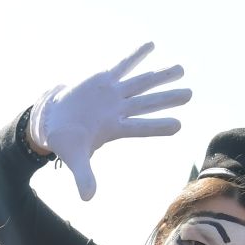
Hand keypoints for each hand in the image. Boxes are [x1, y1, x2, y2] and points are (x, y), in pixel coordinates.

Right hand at [31, 42, 192, 200]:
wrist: (54, 122)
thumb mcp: (74, 158)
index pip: (140, 127)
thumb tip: (87, 199)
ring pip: (140, 83)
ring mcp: (113, 94)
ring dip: (159, 75)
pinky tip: (151, 45)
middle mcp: (119, 110)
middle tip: (189, 94)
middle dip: (167, 97)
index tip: (179, 125)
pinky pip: (122, 65)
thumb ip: (84, 176)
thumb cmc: (67, 141)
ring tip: (180, 69)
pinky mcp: (104, 80)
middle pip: (146, 103)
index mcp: (115, 128)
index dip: (157, 125)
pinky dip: (135, 55)